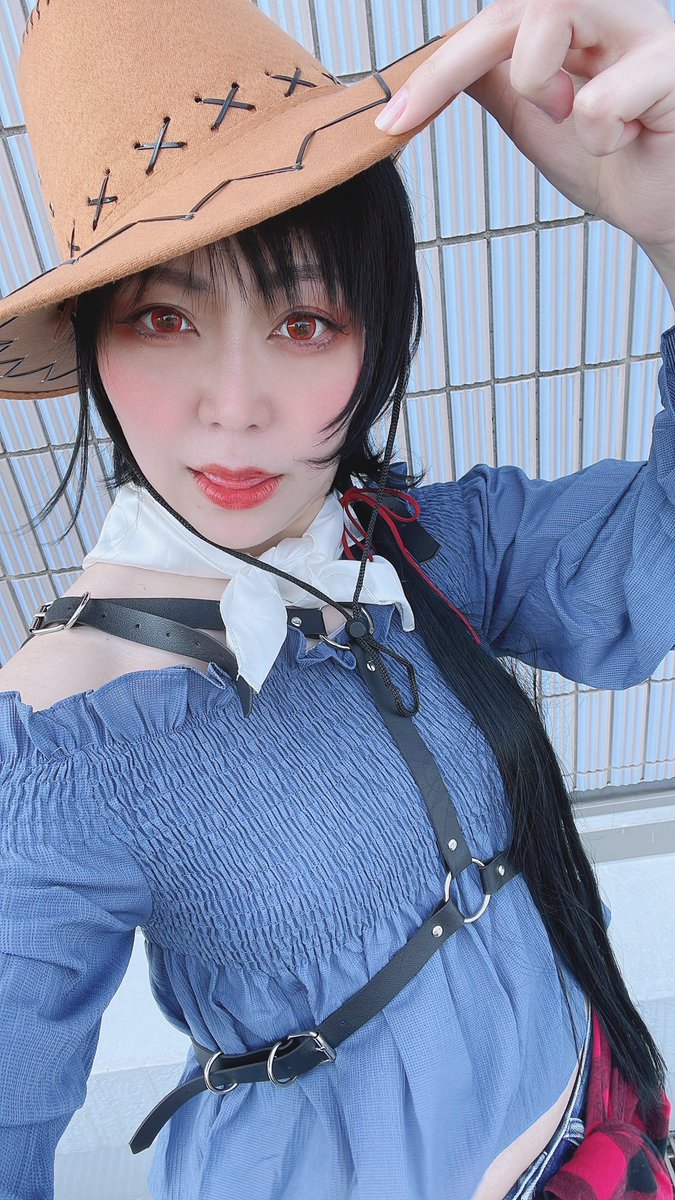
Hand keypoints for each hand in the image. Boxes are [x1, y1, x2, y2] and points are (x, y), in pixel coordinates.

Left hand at [375, 0, 674, 259]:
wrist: (668, 210)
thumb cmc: (615, 161)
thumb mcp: (535, 119)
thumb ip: (496, 80)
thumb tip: (439, 58)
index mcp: (576, 18)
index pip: (491, 20)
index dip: (435, 67)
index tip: (390, 121)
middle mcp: (609, 8)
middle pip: (512, 4)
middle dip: (451, 65)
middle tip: (417, 119)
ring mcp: (643, 30)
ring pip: (550, 15)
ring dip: (539, 85)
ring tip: (576, 119)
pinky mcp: (673, 68)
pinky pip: (601, 99)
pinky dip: (600, 137)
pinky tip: (629, 139)